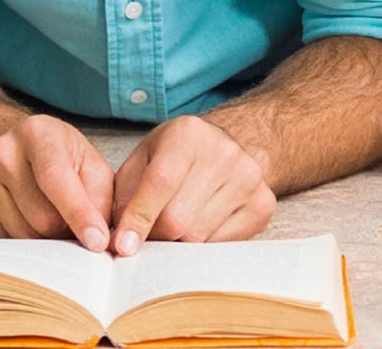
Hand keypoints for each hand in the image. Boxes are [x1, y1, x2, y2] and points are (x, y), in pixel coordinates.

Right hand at [0, 114, 114, 250]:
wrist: (15, 152)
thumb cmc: (62, 161)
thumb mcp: (91, 166)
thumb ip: (101, 199)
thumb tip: (100, 241)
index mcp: (37, 132)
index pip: (55, 179)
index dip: (79, 214)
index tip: (98, 243)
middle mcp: (1, 151)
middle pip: (41, 218)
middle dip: (65, 231)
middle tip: (71, 224)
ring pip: (22, 236)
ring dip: (43, 240)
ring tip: (48, 220)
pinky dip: (19, 244)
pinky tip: (24, 223)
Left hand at [110, 115, 275, 254]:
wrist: (225, 149)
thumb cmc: (176, 158)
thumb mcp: (143, 160)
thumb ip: (125, 196)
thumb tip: (119, 242)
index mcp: (188, 134)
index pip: (160, 183)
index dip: (138, 219)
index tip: (123, 246)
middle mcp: (223, 153)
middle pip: (179, 219)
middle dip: (156, 235)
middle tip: (148, 235)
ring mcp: (248, 179)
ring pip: (199, 237)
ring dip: (177, 243)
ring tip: (174, 228)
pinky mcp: (262, 205)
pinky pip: (222, 246)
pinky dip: (202, 246)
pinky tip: (198, 227)